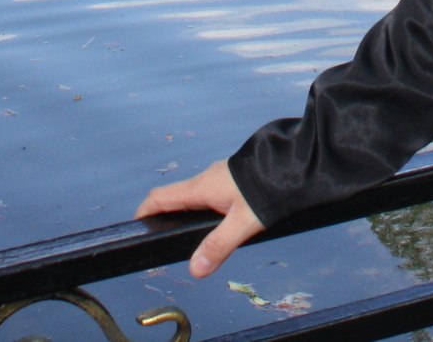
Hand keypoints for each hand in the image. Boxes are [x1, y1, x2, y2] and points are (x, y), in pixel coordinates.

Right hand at [136, 159, 263, 277]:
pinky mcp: (234, 179)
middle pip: (176, 198)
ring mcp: (221, 178)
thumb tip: (195, 270)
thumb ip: (218, 246)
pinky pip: (211, 195)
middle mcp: (207, 179)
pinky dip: (205, 210)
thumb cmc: (269, 188)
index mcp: (201, 187)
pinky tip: (217, 225)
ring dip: (187, 213)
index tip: (136, 226)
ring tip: (189, 237)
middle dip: (165, 216)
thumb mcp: (243, 222)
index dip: (145, 211)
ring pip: (195, 197)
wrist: (296, 164)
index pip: (160, 197)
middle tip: (162, 239)